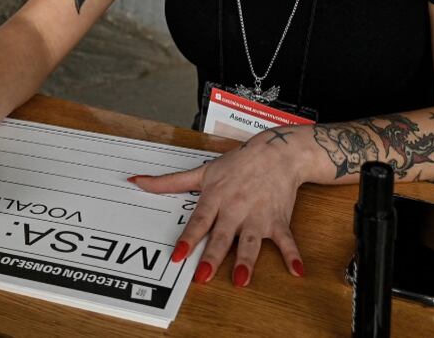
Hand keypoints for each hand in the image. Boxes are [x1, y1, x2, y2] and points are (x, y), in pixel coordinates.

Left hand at [130, 130, 306, 286]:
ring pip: (251, 240)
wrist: (277, 153)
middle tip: (203, 276)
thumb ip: (170, 182)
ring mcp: (258, 215)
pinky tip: (297, 271)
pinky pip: (286, 240)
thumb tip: (136, 181)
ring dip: (247, 260)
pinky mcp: (279, 220)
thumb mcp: (203, 171)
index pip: (199, 221)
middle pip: (222, 235)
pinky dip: (293, 254)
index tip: (177, 255)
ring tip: (241, 279)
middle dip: (213, 255)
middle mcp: (235, 208)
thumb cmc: (237, 164)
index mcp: (216, 198)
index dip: (188, 239)